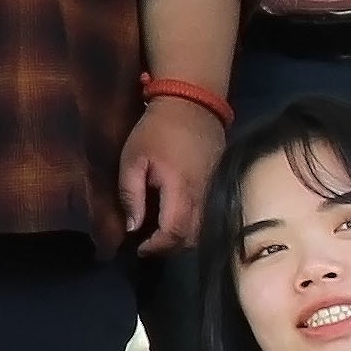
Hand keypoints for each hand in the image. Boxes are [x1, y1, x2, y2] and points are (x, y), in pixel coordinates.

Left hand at [116, 97, 225, 257]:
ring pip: (203, 230)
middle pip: (192, 238)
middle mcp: (203, 195)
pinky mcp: (219, 185)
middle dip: (169, 247)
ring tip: (160, 233)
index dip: (157, 247)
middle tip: (148, 243)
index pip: (174, 232)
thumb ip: (131, 194)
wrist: (192, 103)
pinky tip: (176, 217)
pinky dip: (192, 225)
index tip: (139, 247)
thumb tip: (133, 227)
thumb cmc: (157, 130)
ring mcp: (215, 191)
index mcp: (181, 189)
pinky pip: (208, 216)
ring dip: (182, 238)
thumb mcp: (133, 158)